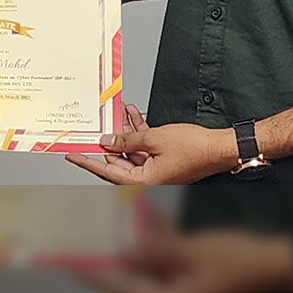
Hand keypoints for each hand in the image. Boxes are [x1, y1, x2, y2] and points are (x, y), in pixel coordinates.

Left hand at [66, 105, 236, 183]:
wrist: (220, 147)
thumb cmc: (194, 147)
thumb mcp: (155, 139)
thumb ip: (128, 140)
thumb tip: (107, 141)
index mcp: (145, 179)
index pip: (109, 171)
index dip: (89, 162)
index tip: (73, 156)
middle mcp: (150, 176)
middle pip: (119, 160)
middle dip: (107, 142)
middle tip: (92, 129)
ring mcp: (158, 166)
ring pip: (132, 149)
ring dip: (125, 131)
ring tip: (117, 113)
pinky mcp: (165, 156)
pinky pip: (145, 144)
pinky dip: (139, 130)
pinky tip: (133, 114)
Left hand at [84, 216, 292, 292]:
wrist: (274, 263)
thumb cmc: (233, 259)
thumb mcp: (190, 250)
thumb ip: (155, 252)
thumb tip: (125, 256)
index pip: (125, 288)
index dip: (98, 275)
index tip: (73, 265)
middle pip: (135, 280)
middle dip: (116, 257)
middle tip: (92, 239)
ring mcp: (186, 289)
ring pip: (151, 267)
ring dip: (140, 245)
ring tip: (121, 219)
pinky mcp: (195, 278)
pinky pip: (169, 261)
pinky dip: (160, 243)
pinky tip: (153, 216)